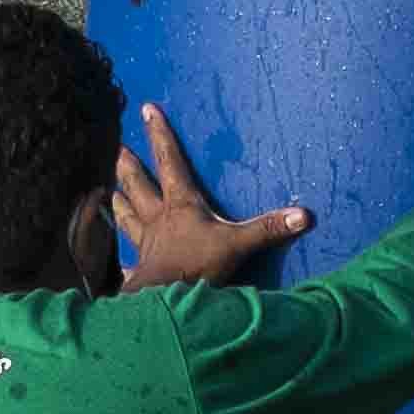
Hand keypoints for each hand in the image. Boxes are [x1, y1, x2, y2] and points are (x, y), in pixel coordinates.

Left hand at [114, 103, 311, 288]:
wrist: (167, 303)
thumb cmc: (198, 267)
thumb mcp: (237, 245)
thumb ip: (267, 229)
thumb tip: (304, 215)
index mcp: (181, 204)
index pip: (169, 161)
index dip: (160, 134)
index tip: (147, 109)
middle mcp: (158, 218)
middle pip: (139, 185)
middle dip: (128, 165)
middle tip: (117, 148)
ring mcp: (146, 244)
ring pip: (128, 217)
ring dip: (120, 202)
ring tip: (110, 191)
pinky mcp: (140, 269)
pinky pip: (129, 263)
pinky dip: (124, 263)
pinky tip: (120, 266)